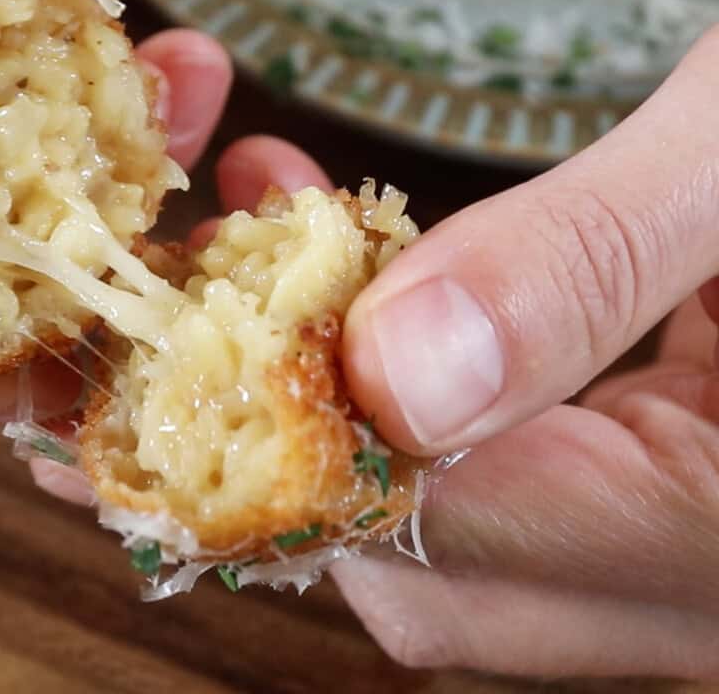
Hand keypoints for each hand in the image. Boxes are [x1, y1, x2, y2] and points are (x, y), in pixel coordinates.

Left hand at [30, 60, 718, 678]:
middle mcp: (706, 596)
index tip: (171, 358)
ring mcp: (692, 564)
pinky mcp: (682, 505)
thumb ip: (587, 267)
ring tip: (276, 241)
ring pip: (455, 538)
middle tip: (209, 292)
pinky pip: (511, 488)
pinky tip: (383, 281)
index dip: (282, 453)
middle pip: (425, 572)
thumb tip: (394, 376)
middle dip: (284, 436)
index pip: (446, 537)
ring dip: (336, 403)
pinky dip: (418, 397)